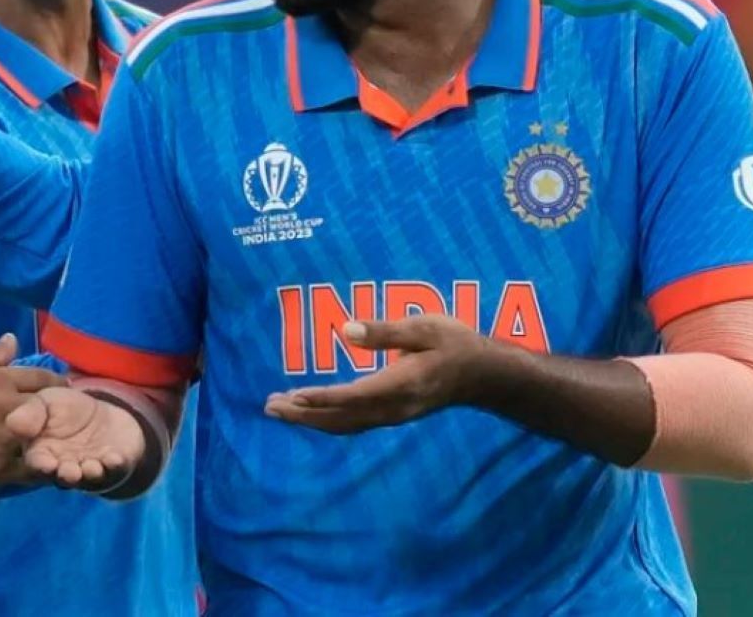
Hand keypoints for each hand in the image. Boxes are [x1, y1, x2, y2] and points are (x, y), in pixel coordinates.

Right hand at [0, 334, 67, 485]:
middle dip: (59, 410)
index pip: (40, 377)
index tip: (63, 385)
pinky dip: (40, 469)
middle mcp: (12, 410)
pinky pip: (31, 470)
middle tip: (65, 415)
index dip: (55, 381)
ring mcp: (10, 441)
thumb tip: (12, 338)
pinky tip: (44, 468)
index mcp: (1, 382)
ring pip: (43, 440)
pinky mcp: (3, 469)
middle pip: (48, 407)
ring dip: (51, 440)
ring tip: (56, 444)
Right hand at [5, 387, 144, 489]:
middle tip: (71, 472)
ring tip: (92, 467)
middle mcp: (66, 467)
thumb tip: (12, 423)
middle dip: (67, 475)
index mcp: (44, 454)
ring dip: (91, 474)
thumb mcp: (45, 402)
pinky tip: (115, 458)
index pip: (38, 464)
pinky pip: (116, 470)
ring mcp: (91, 468)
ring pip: (89, 478)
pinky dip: (115, 466)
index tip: (46, 464)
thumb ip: (30, 412)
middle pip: (64, 476)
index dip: (41, 466)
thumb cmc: (66, 409)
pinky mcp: (115, 466)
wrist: (102, 410)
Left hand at [264, 315, 499, 434]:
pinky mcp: (392, 414)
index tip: (292, 396)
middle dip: (304, 414)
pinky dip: (327, 419)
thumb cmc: (455, 343)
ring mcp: (393, 415)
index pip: (353, 396)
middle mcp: (394, 407)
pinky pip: (353, 422)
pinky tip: (309, 411)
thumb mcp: (425, 327)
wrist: (484, 375)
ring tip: (278, 410)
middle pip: (342, 417)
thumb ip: (386, 332)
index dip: (321, 398)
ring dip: (310, 419)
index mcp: (401, 385)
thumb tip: (347, 330)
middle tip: (269, 406)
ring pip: (345, 424)